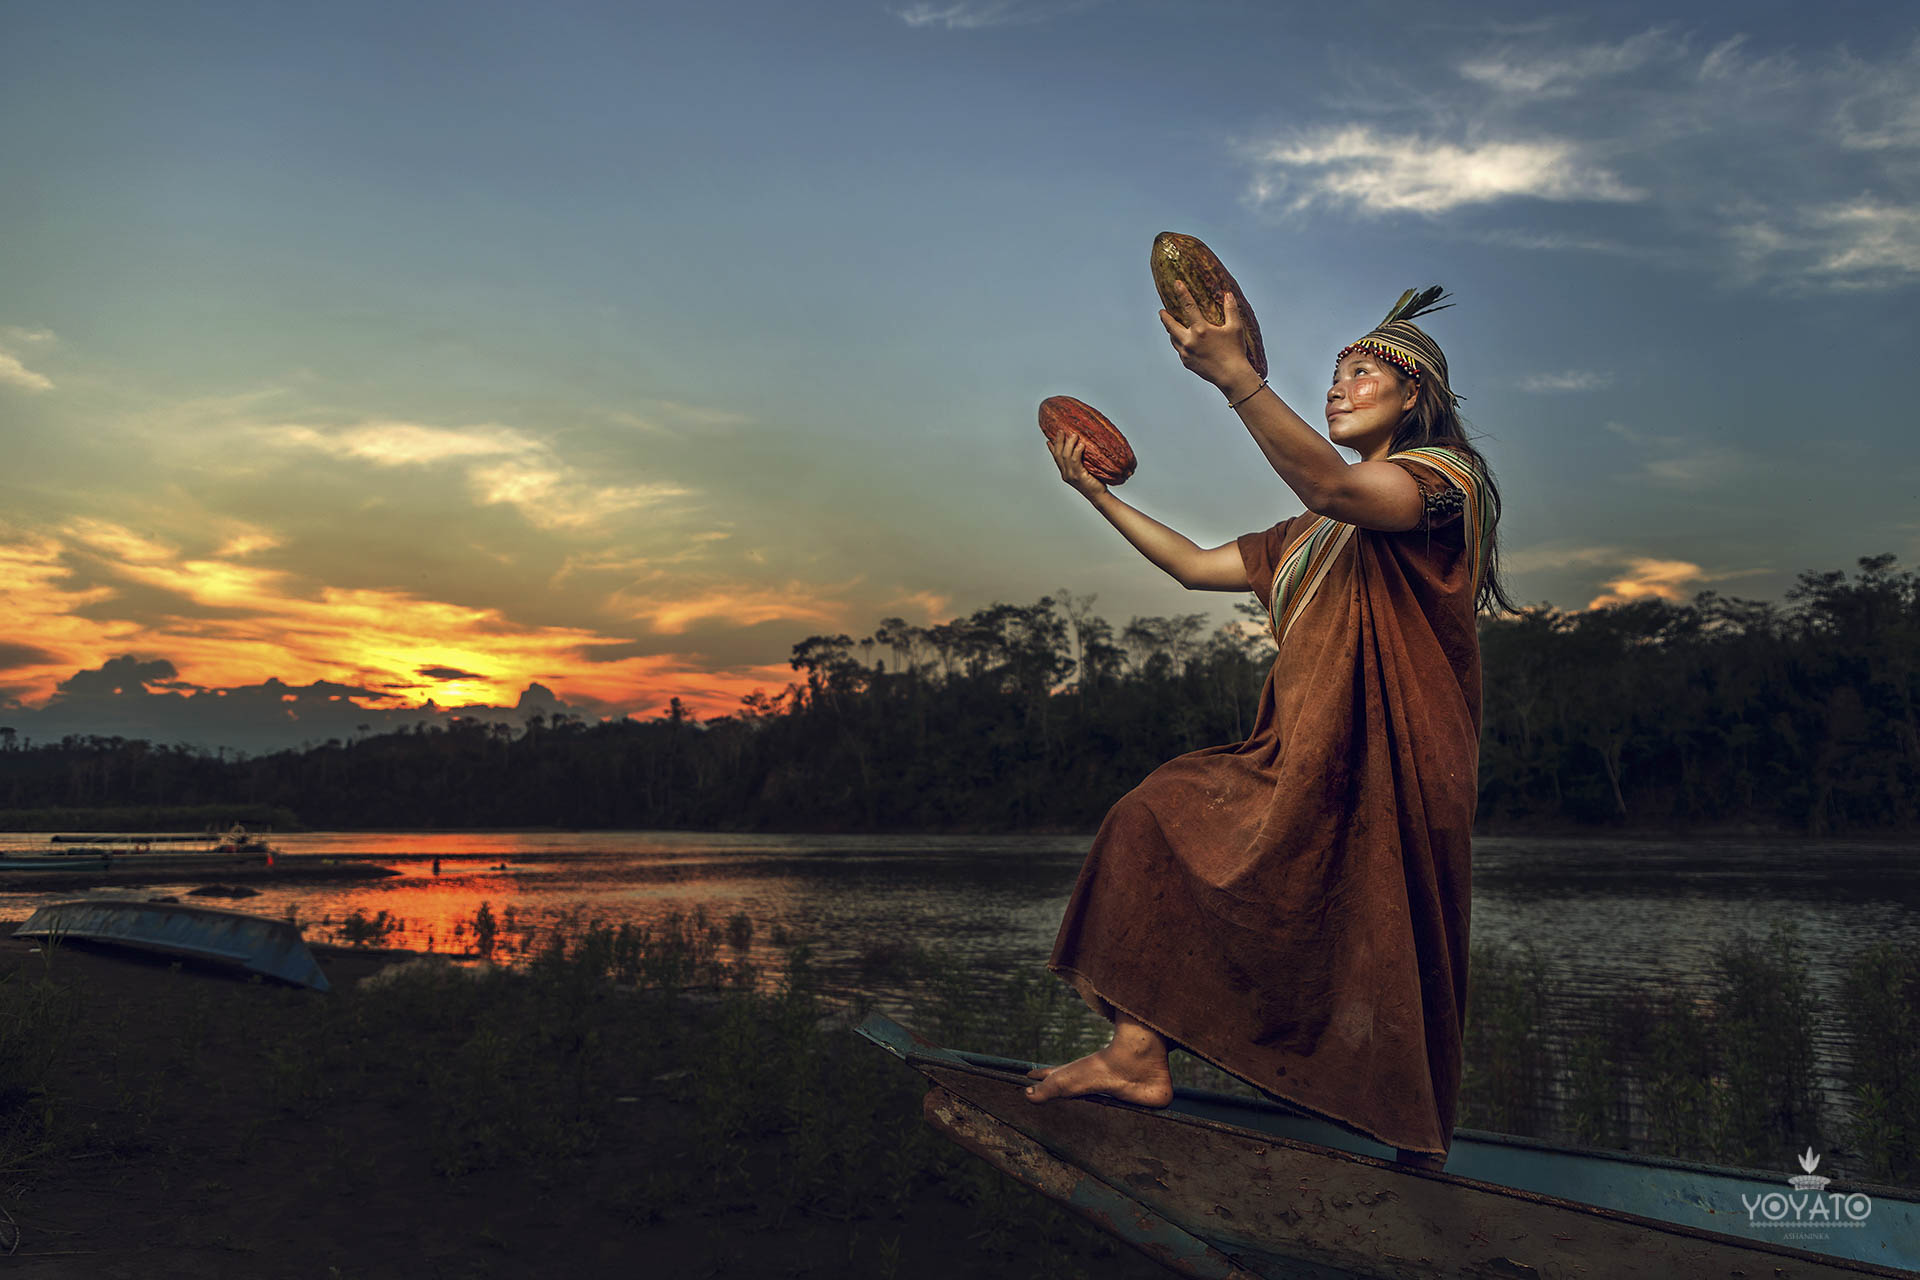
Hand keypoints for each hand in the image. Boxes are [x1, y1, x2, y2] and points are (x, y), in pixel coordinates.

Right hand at [1047, 431, 1106, 498]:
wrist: (1099, 496)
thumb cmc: (1094, 484)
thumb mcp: (1085, 470)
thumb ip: (1080, 461)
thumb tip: (1083, 447)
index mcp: (1065, 473)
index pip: (1056, 458)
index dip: (1052, 448)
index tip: (1049, 439)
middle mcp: (1066, 474)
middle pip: (1058, 454)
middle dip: (1058, 441)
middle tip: (1061, 430)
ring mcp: (1071, 475)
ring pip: (1065, 456)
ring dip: (1069, 444)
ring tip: (1074, 435)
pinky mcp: (1079, 476)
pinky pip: (1075, 461)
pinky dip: (1077, 451)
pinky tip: (1081, 444)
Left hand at [1159, 281, 1257, 396]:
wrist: (1231, 376)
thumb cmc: (1235, 351)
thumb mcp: (1236, 328)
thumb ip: (1231, 309)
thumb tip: (1228, 294)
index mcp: (1200, 330)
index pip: (1188, 306)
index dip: (1182, 293)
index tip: (1176, 283)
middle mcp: (1189, 341)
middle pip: (1170, 325)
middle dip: (1165, 317)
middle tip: (1162, 311)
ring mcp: (1186, 353)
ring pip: (1173, 338)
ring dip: (1171, 331)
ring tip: (1171, 325)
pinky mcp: (1186, 363)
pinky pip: (1179, 350)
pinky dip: (1179, 343)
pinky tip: (1183, 341)